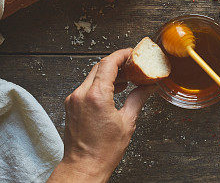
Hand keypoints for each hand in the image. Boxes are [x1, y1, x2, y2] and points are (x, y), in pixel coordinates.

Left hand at [48, 49, 155, 182]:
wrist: (83, 166)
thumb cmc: (103, 151)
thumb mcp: (127, 122)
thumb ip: (137, 99)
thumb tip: (148, 87)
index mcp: (96, 96)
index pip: (108, 63)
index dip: (122, 54)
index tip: (132, 52)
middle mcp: (81, 94)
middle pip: (99, 66)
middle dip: (116, 63)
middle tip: (132, 65)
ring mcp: (74, 99)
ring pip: (92, 76)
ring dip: (108, 73)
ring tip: (125, 79)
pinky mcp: (71, 105)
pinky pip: (86, 86)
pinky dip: (100, 83)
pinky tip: (113, 90)